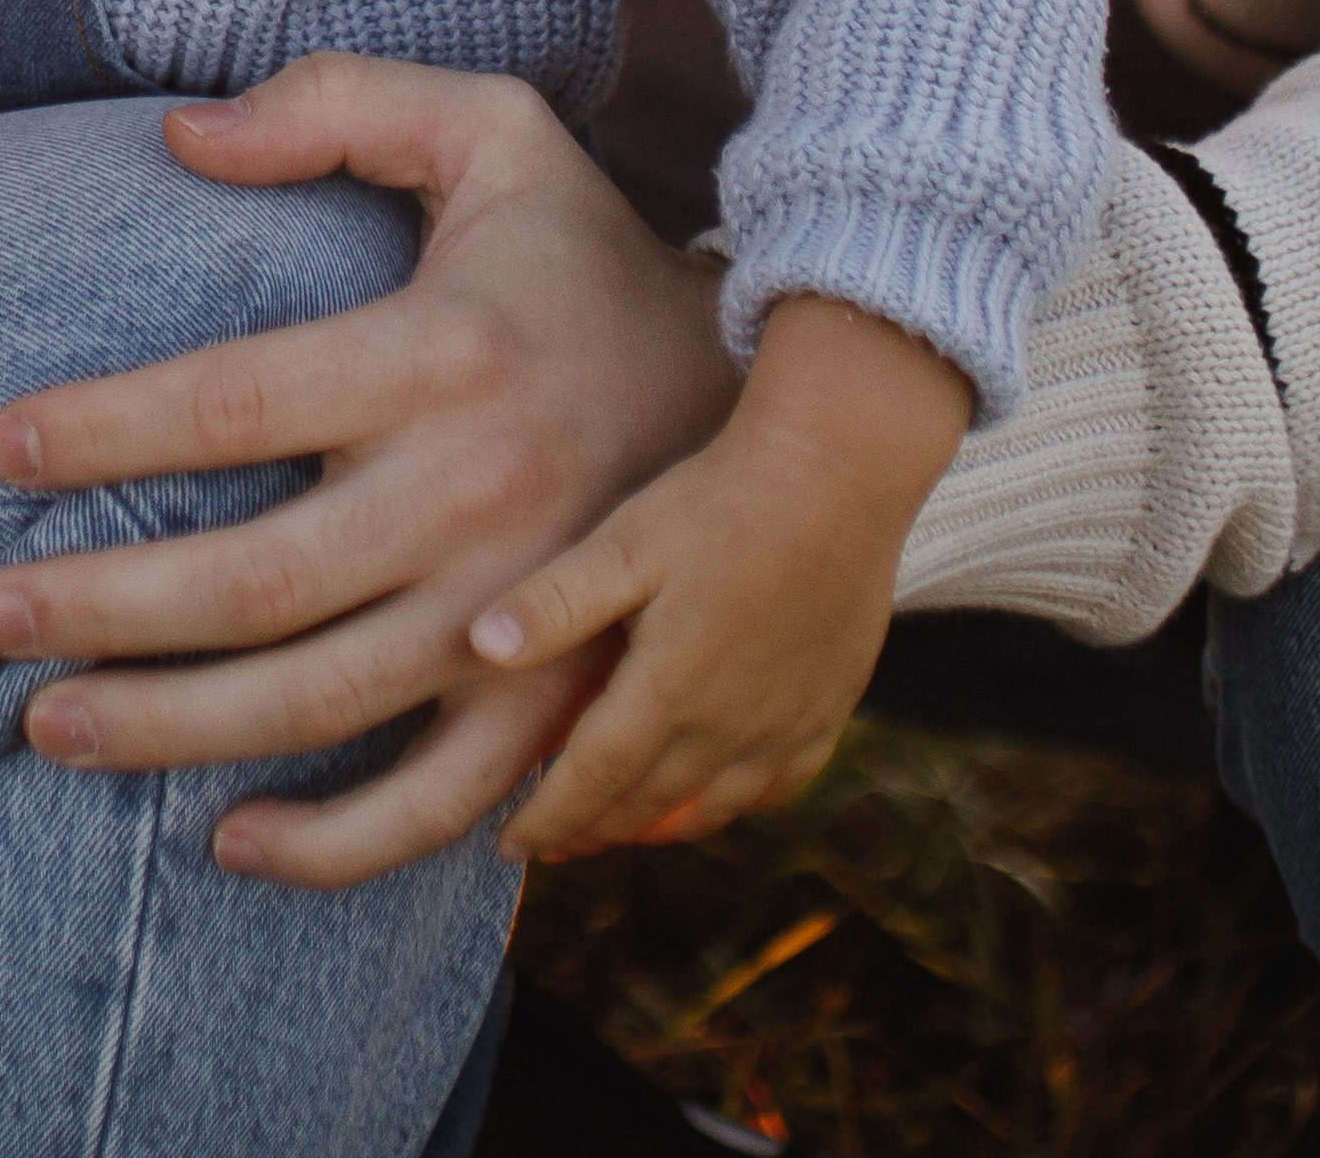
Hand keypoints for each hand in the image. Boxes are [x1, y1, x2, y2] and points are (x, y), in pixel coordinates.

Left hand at [0, 53, 740, 886]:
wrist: (781, 386)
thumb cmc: (583, 251)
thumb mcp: (492, 129)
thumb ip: (340, 101)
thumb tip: (182, 136)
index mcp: (443, 352)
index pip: (232, 398)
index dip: (104, 427)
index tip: (0, 446)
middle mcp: (477, 491)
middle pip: (251, 578)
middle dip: (101, 609)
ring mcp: (522, 616)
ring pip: (317, 704)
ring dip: (170, 732)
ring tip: (48, 729)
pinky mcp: (563, 702)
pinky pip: (440, 805)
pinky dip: (336, 847)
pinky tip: (233, 843)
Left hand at [471, 294, 970, 859]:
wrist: (839, 474)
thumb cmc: (720, 500)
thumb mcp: (624, 543)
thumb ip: (555, 601)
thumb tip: (480, 647)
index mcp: (667, 694)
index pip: (592, 782)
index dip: (547, 819)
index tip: (510, 845)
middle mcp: (727, 728)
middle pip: (648, 804)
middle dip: (595, 829)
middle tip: (557, 844)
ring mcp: (785, 724)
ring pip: (713, 806)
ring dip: (662, 824)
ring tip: (626, 828)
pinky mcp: (829, 706)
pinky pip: (778, 785)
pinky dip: (738, 802)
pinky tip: (723, 795)